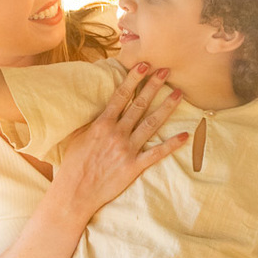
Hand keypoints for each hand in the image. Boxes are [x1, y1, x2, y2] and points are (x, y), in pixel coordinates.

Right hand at [54, 63, 187, 217]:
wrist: (74, 192)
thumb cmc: (72, 164)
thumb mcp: (77, 136)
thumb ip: (90, 120)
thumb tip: (98, 105)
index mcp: (102, 124)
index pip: (121, 96)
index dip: (134, 79)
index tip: (144, 65)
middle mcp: (117, 133)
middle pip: (139, 105)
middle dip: (153, 86)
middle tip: (166, 70)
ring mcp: (127, 150)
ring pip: (151, 124)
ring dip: (166, 108)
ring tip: (179, 94)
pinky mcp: (134, 166)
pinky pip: (156, 153)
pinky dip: (171, 144)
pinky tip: (185, 135)